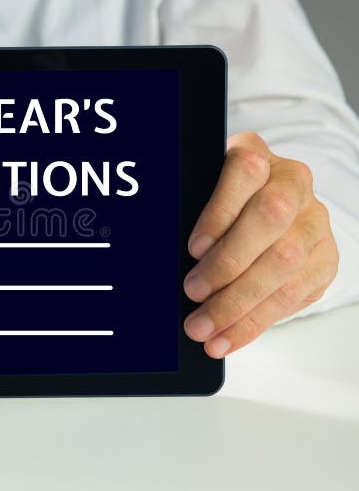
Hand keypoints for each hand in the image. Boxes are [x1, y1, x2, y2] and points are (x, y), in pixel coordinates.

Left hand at [183, 132, 337, 357]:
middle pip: (269, 219)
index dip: (220, 211)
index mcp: (257, 155)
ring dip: (238, 304)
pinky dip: (255, 322)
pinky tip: (227, 337)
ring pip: (284, 262)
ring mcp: (314, 220)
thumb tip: (166, 253)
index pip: (245, 171)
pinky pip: (295, 295)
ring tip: (204, 329)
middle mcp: (292, 183)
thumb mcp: (201, 194)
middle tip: (192, 293)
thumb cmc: (222, 204)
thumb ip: (190, 211)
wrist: (266, 208)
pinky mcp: (325, 257)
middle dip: (226, 264)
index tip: (193, 247)